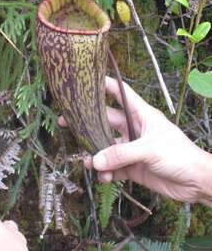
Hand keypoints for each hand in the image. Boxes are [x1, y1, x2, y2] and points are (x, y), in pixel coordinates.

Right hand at [59, 76, 211, 205]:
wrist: (195, 181)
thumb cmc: (179, 154)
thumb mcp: (149, 149)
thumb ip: (121, 154)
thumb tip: (94, 160)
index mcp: (141, 114)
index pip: (120, 93)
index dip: (105, 84)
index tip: (86, 80)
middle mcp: (133, 128)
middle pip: (105, 121)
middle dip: (87, 123)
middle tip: (66, 122)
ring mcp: (131, 148)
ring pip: (106, 146)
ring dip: (96, 153)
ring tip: (88, 161)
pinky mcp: (132, 166)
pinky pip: (112, 167)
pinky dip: (106, 172)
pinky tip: (104, 177)